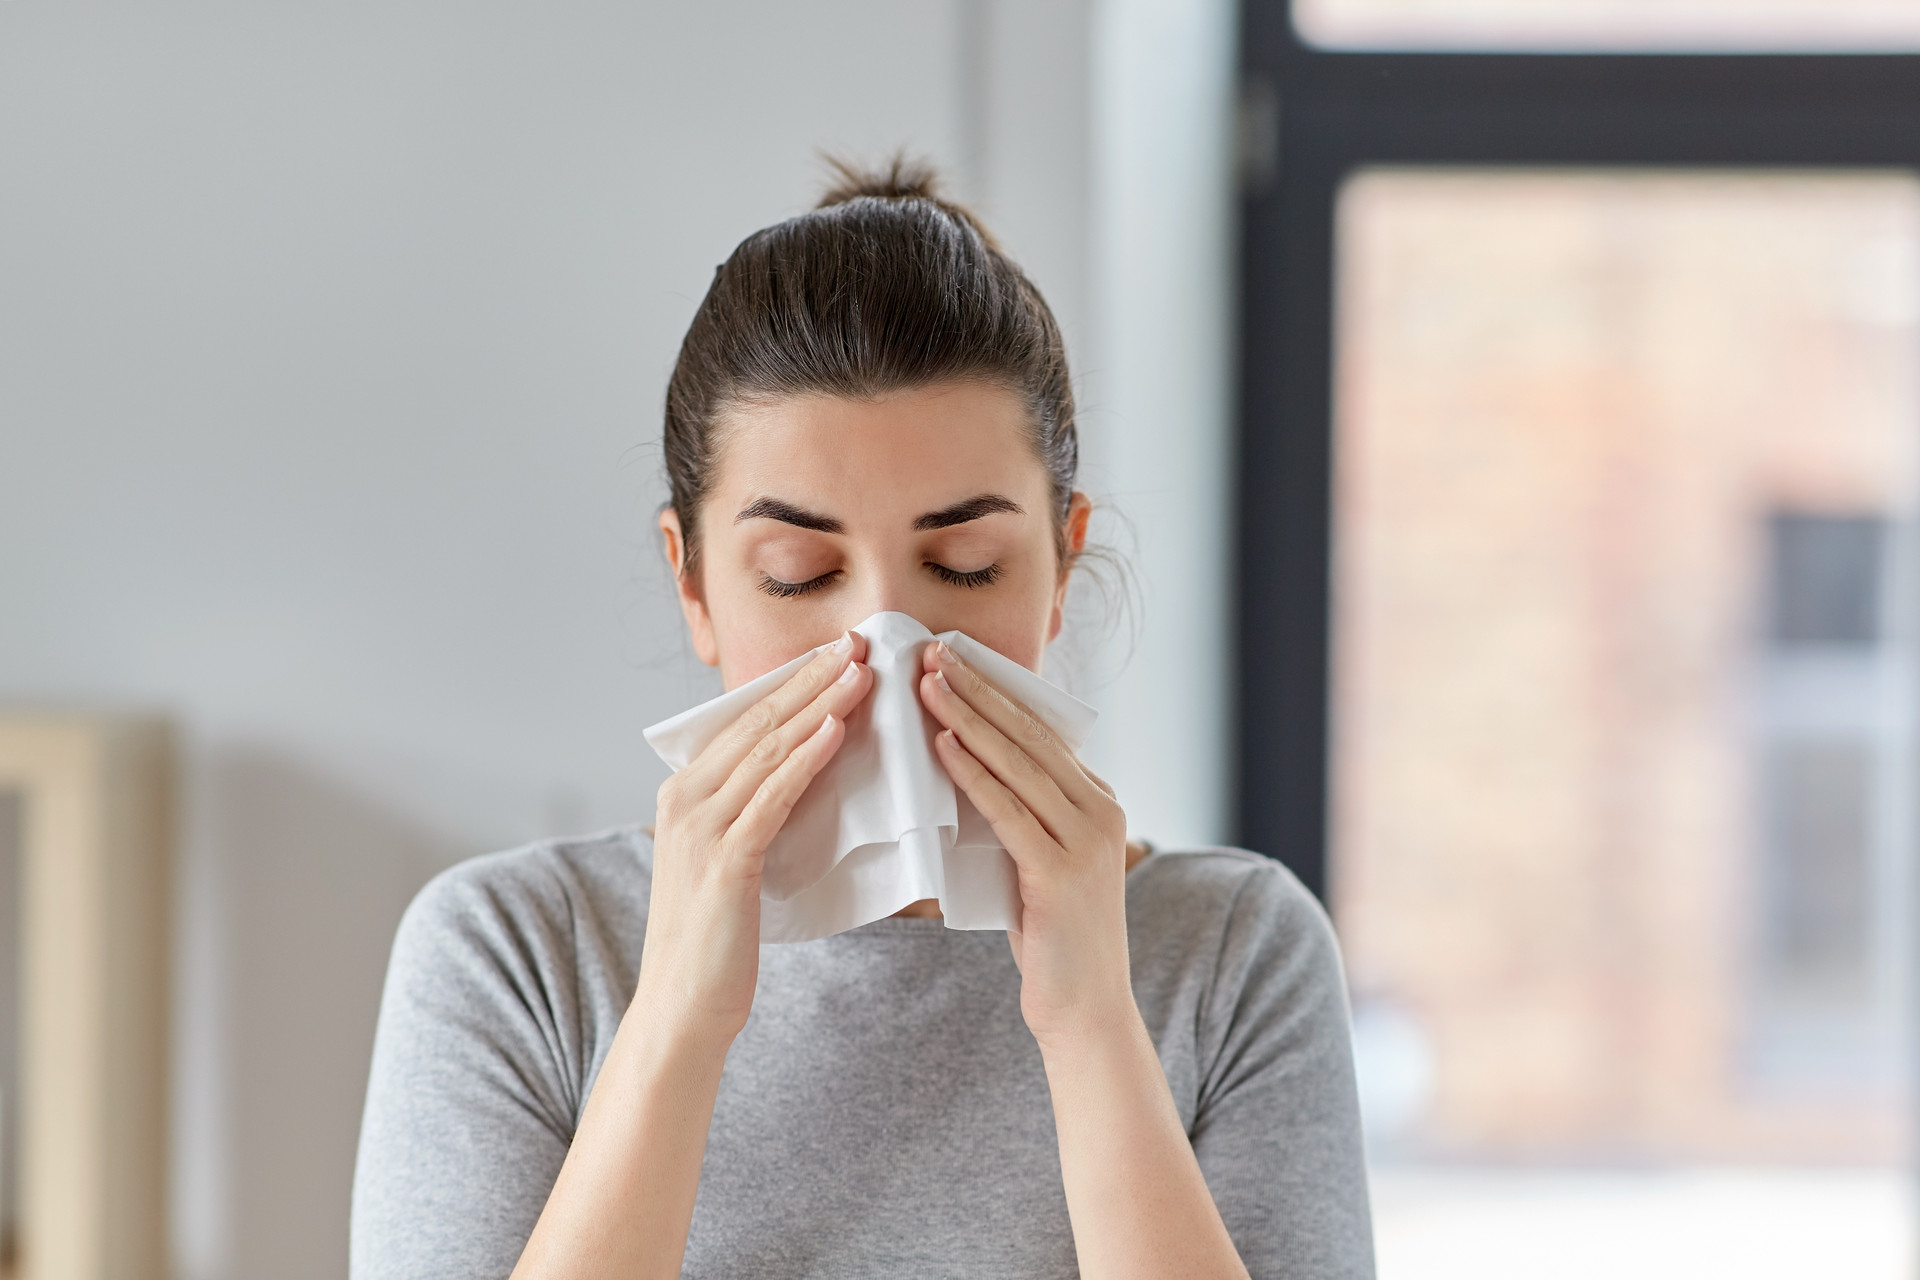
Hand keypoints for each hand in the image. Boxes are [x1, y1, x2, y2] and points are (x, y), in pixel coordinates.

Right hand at [637, 631, 872, 1045]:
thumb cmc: (716, 942)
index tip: (835, 652)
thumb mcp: (731, 862)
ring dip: (818, 705)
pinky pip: (772, 796)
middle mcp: (683, 800)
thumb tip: (804, 775)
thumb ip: (754, 815)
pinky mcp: (724, 860)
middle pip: (758, 723)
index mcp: (683, 795)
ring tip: (859, 671)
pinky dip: (806, 758)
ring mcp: (700, 828)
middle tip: (855, 641)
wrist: (683, 1011)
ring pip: (769, 750)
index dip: (791, 683)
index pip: (746, 722)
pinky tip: (837, 730)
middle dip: (809, 678)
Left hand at [918, 642, 1134, 1048]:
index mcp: (1098, 800)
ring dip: (967, 720)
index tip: (951, 659)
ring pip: (1018, 765)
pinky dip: (974, 775)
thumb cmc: (1050, 935)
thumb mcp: (1036, 857)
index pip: (1040, 732)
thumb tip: (959, 761)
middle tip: (932, 653)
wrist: (1086, 1008)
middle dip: (977, 690)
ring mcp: (1086, 841)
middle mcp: (1100, 810)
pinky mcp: (1062, 874)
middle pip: (1029, 736)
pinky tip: (944, 748)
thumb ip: (1016, 812)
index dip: (994, 691)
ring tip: (928, 686)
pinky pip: (1009, 812)